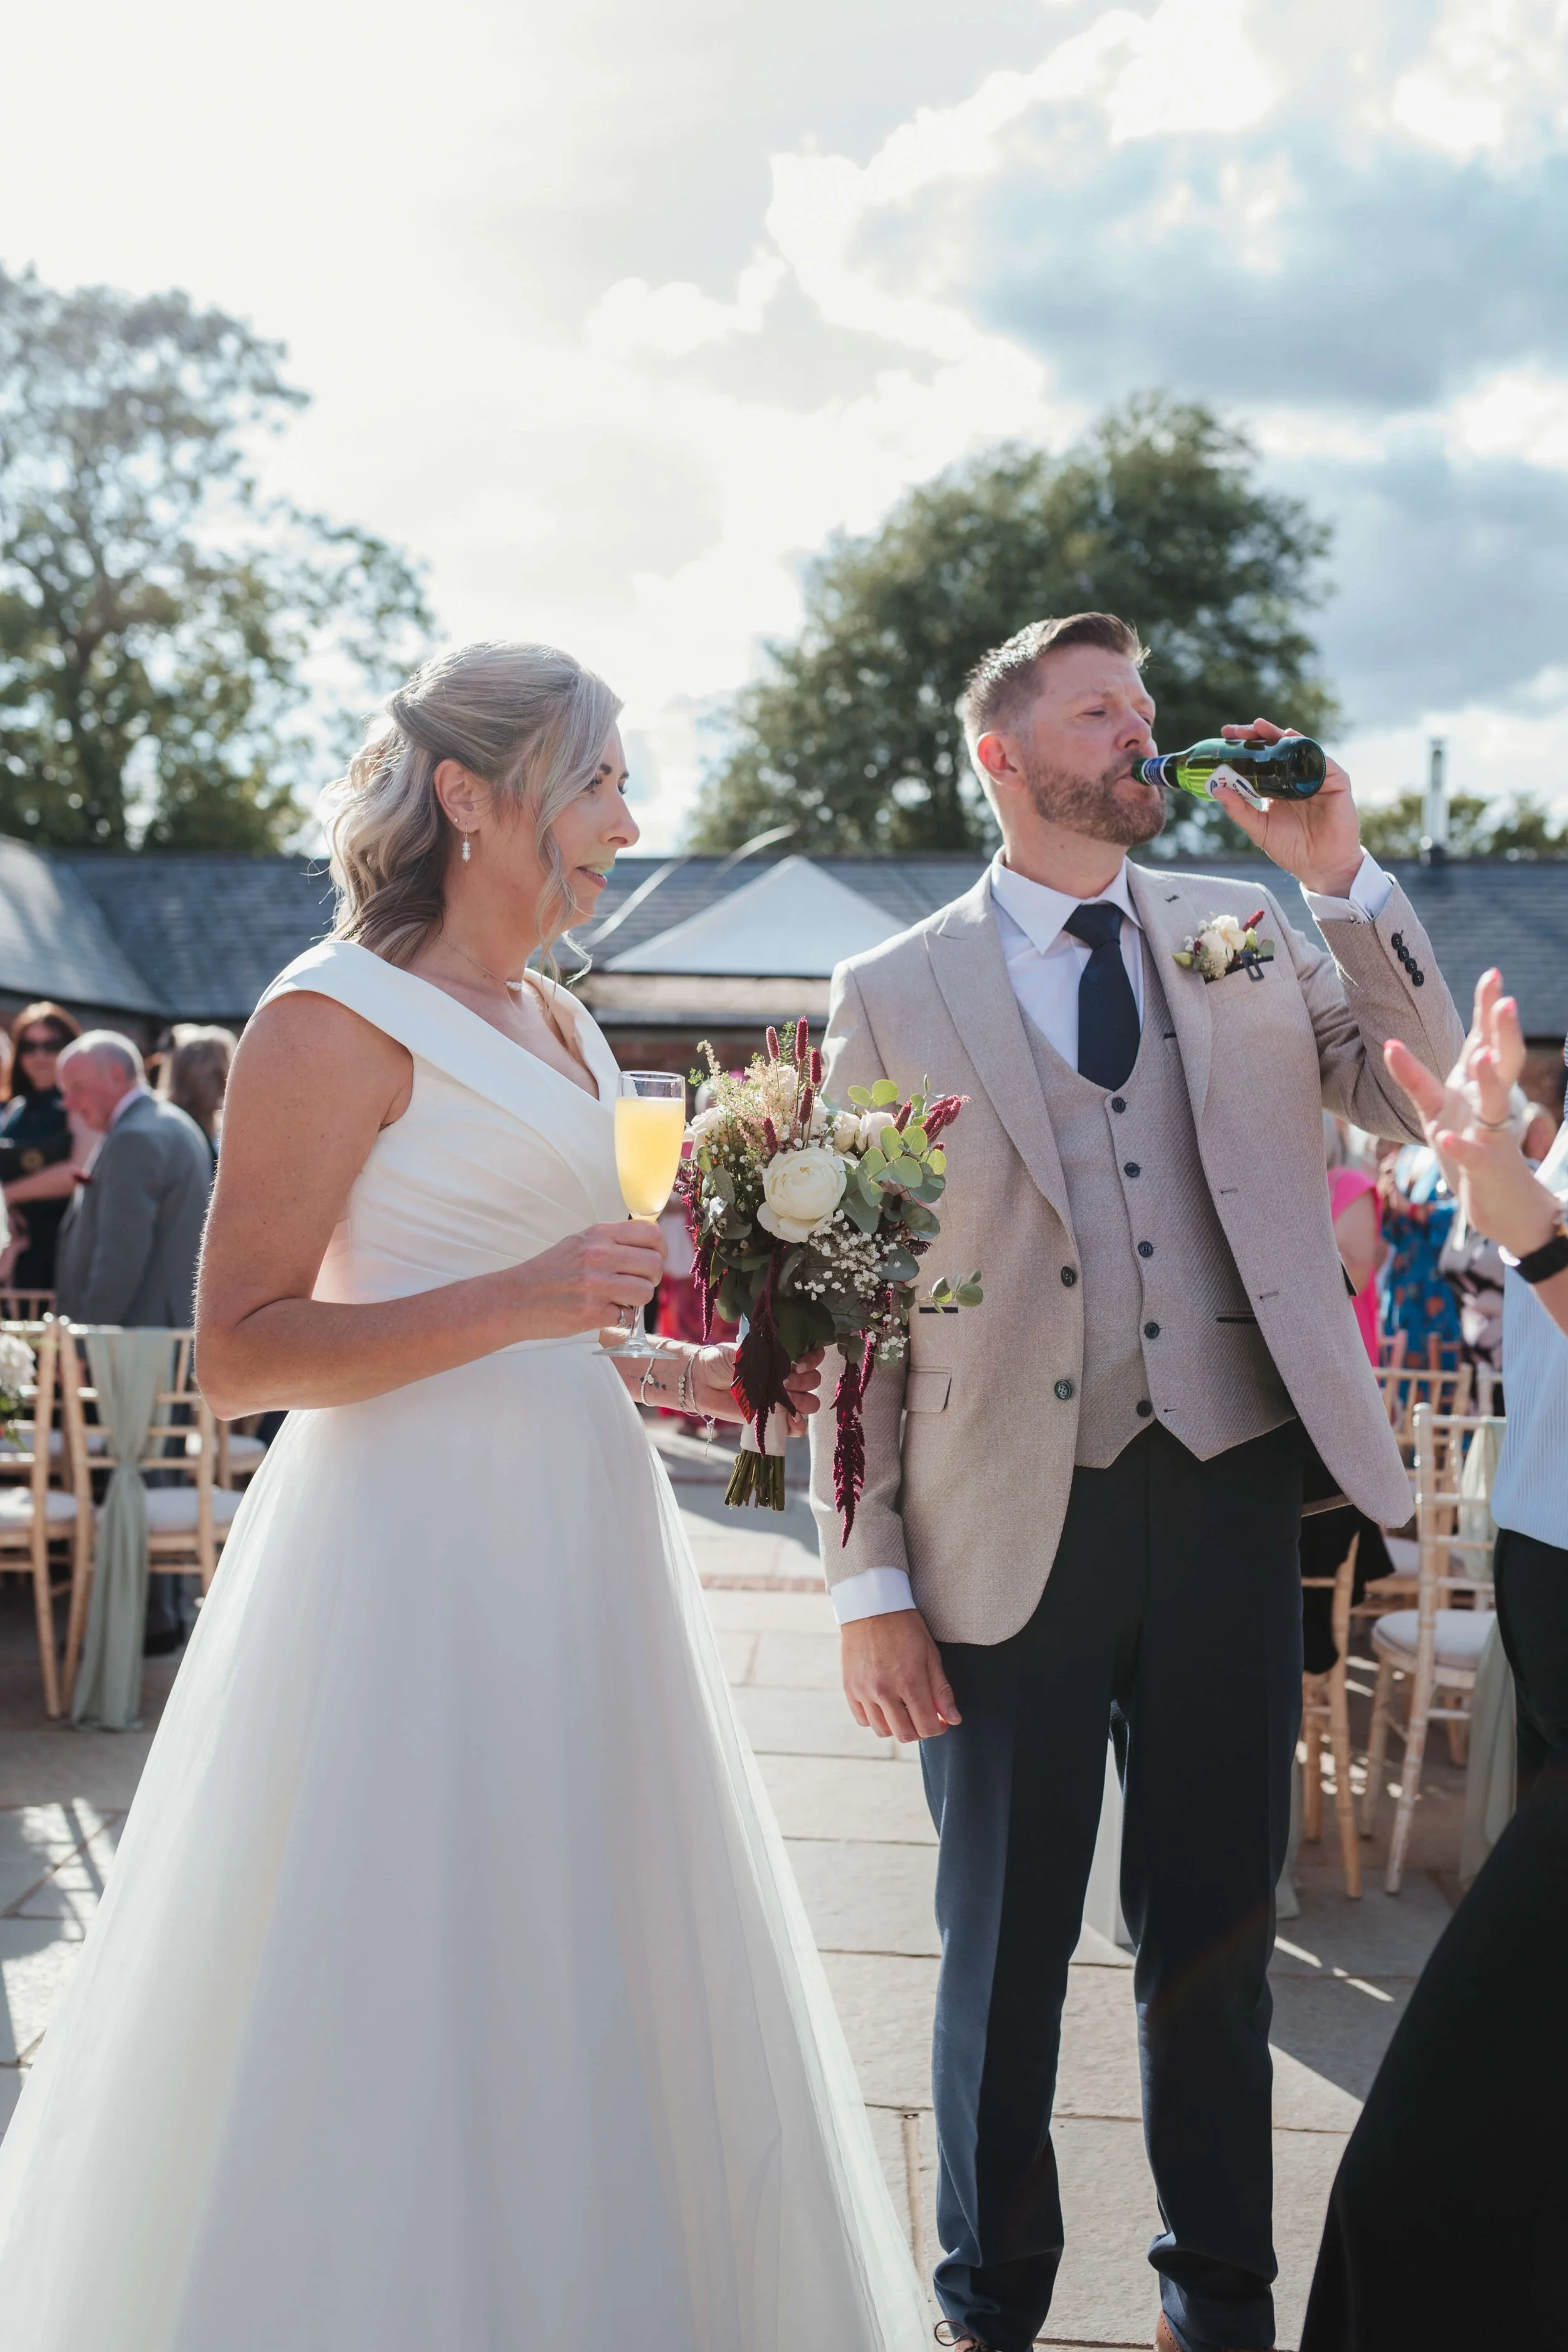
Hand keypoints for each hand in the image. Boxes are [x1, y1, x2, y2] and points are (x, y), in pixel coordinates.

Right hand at [512, 1219, 666, 1338]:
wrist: (514, 1299)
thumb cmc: (549, 1273)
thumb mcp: (578, 1243)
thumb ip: (611, 1242)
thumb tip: (648, 1247)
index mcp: (597, 1235)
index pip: (651, 1233)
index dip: (659, 1249)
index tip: (652, 1259)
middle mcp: (598, 1255)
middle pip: (654, 1264)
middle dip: (651, 1278)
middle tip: (636, 1285)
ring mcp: (595, 1284)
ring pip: (645, 1292)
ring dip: (636, 1301)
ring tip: (618, 1300)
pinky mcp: (591, 1312)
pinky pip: (626, 1315)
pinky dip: (618, 1318)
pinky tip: (601, 1312)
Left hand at [691, 1345, 825, 1432]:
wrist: (701, 1382)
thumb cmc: (721, 1361)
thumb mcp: (744, 1352)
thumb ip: (765, 1358)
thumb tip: (783, 1366)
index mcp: (782, 1358)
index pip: (812, 1357)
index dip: (812, 1360)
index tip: (798, 1363)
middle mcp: (786, 1378)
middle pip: (813, 1381)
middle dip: (804, 1381)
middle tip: (783, 1382)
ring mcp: (781, 1399)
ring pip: (809, 1403)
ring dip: (803, 1402)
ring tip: (785, 1400)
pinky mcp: (773, 1419)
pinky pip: (795, 1427)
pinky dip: (797, 1425)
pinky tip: (790, 1421)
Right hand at [841, 1607, 960, 1742]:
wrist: (871, 1607)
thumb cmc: (906, 1628)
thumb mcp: (931, 1655)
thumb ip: (941, 1690)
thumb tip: (954, 1720)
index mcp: (909, 1681)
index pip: (926, 1726)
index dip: (938, 1729)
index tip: (941, 1721)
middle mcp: (884, 1690)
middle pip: (904, 1734)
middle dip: (919, 1730)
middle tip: (923, 1716)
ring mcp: (863, 1690)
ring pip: (881, 1731)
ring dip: (896, 1727)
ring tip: (903, 1710)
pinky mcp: (849, 1688)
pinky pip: (862, 1719)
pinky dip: (875, 1719)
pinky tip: (883, 1705)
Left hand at [1209, 717, 1363, 898]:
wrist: (1319, 866)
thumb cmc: (1291, 849)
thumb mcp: (1259, 829)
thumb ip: (1239, 810)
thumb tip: (1216, 789)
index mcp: (1277, 786)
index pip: (1260, 759)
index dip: (1245, 746)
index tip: (1226, 736)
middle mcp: (1296, 777)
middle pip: (1277, 748)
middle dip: (1258, 735)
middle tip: (1239, 730)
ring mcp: (1316, 777)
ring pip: (1298, 748)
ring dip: (1279, 735)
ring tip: (1261, 727)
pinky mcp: (1336, 781)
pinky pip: (1321, 760)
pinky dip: (1307, 748)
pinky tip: (1293, 740)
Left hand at [1384, 972, 1558, 1257]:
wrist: (1500, 1206)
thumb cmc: (1472, 1148)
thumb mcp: (1443, 1109)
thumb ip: (1422, 1077)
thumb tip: (1395, 1042)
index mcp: (1481, 1088)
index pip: (1486, 1041)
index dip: (1488, 1009)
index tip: (1493, 972)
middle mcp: (1490, 1105)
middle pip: (1501, 1061)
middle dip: (1503, 1031)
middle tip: (1506, 999)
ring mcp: (1491, 1135)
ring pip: (1495, 1103)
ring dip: (1489, 1081)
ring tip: (1481, 1058)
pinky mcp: (1484, 1167)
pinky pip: (1472, 1154)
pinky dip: (1459, 1145)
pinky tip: (1445, 1136)